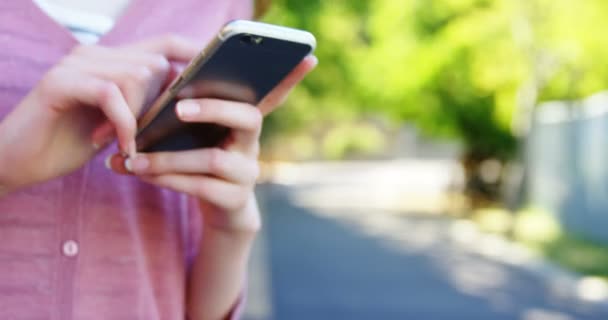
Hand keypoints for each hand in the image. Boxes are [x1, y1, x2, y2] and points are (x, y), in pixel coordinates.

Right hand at [0, 35, 199, 193]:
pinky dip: (123, 124)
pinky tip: (121, 148)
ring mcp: (76, 64)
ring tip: (131, 145)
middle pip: (155, 62)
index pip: (163, 45)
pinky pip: (110, 93)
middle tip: (153, 135)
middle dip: (163, 102)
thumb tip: (188, 106)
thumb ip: (144, 107)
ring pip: (137, 75)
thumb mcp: (117, 123)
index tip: (223, 70)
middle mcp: (95, 54)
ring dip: (141, 116)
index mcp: (112, 61)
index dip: (195, 52)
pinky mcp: (60, 82)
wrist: (16, 159)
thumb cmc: (71, 142)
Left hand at [107, 55, 317, 232]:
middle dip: (213, 109)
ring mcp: (248, 173)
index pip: (272, 95)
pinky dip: (167, 179)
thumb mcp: (199, 136)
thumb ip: (184, 113)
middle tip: (178, 108)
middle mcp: (252, 144)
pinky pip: (200, 186)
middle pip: (248, 118)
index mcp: (244, 122)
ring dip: (169, 158)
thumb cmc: (203, 164)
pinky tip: (142, 174)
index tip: (305, 58)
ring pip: (213, 159)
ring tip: (134, 159)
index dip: (290, 79)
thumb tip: (147, 90)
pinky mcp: (235, 199)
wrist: (222, 212)